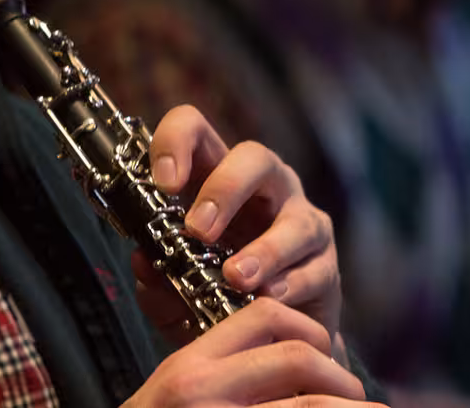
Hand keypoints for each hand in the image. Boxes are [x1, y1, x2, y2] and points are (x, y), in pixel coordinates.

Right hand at [122, 297, 381, 406]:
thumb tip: (296, 366)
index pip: (263, 316)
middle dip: (340, 377)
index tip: (325, 352)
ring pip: (309, 406)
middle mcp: (203, 392)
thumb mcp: (173, 396)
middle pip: (298, 359)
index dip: (308, 329)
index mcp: (190, 366)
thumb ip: (223, 375)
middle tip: (357, 397)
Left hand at [140, 104, 343, 351]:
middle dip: (226, 189)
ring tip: (236, 276)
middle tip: (199, 229)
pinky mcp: (325, 262)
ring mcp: (301, 221)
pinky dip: (290, 284)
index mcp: (217, 177)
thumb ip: (156, 281)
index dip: (177, 143)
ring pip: (294, 218)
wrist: (267, 339)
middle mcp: (265, 187)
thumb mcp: (174, 291)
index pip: (196, 130)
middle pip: (255, 157)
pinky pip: (314, 267)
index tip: (163, 183)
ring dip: (265, 249)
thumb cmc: (216, 295)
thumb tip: (143, 262)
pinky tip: (268, 297)